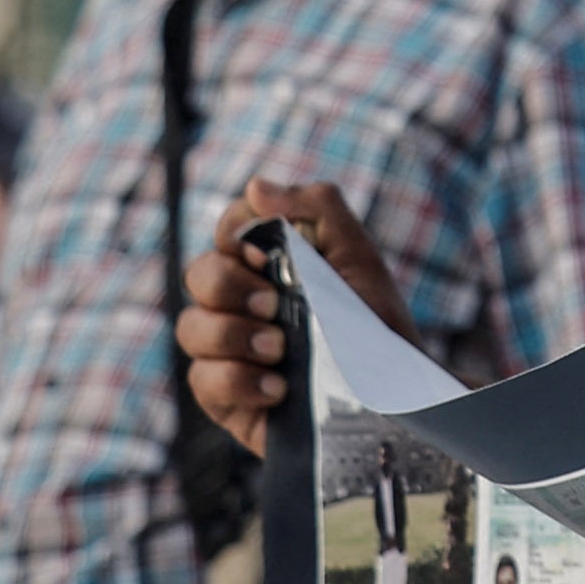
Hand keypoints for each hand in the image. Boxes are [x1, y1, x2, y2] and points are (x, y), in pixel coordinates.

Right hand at [178, 179, 410, 458]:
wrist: (393, 395)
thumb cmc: (375, 322)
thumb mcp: (357, 256)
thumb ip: (317, 207)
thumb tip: (255, 186)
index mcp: (269, 263)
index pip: (228, 229)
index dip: (239, 234)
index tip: (268, 251)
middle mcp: (241, 302)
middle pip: (199, 274)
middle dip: (230, 285)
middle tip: (274, 303)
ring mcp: (228, 350)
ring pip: (191, 328)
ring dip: (233, 335)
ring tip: (280, 349)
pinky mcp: (225, 397)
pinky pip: (201, 380)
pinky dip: (238, 381)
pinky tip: (279, 387)